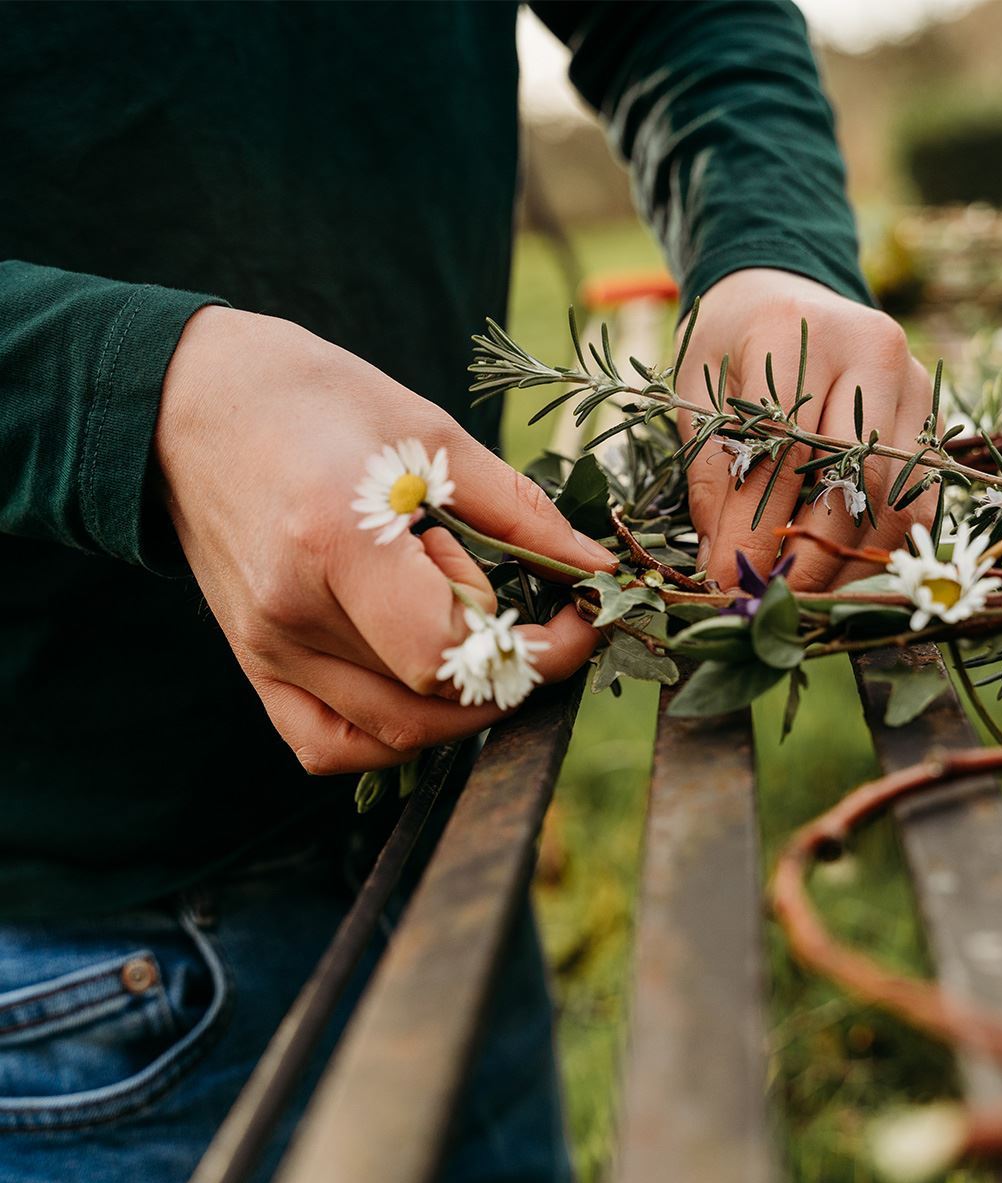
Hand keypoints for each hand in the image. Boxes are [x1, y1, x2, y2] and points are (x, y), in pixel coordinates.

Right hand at [156, 307, 615, 773]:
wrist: (192, 405)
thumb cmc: (315, 399)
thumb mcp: (430, 433)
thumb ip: (519, 512)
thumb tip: (594, 568)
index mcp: (339, 539)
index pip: (449, 653)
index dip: (534, 654)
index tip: (577, 622)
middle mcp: (294, 611)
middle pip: (432, 701)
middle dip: (512, 674)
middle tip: (538, 622)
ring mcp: (268, 649)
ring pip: (395, 733)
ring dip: (464, 705)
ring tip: (477, 634)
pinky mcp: (256, 666)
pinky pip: (329, 747)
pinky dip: (394, 734)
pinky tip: (422, 683)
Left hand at [677, 270, 935, 590]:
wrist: (782, 297)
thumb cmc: (729, 351)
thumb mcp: (698, 401)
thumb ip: (713, 480)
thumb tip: (724, 568)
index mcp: (798, 331)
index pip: (786, 448)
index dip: (759, 527)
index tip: (730, 581)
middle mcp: (873, 350)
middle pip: (853, 477)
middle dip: (809, 554)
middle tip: (770, 602)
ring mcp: (914, 383)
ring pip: (899, 495)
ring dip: (850, 559)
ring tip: (802, 599)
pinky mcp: (933, 418)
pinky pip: (920, 499)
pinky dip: (880, 546)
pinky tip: (838, 573)